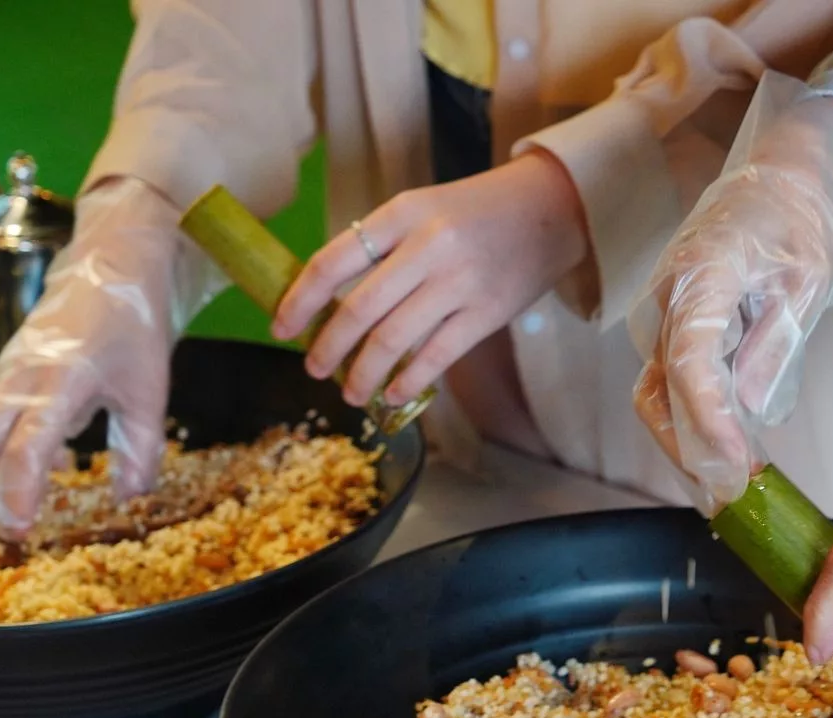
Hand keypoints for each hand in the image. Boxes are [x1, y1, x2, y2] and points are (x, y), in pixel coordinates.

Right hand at [0, 178, 207, 539]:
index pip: (27, 445)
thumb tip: (130, 499)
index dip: (20, 491)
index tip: (23, 527)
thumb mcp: (149, 390)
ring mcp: (10, 372)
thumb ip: (141, 447)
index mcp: (60, 379)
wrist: (114, 265)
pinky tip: (29, 480)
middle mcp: (23, 375)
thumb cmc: (133, 325)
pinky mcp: (10, 374)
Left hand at [272, 150, 587, 406]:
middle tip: (313, 368)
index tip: (280, 327)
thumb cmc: (477, 212)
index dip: (300, 300)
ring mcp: (459, 282)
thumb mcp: (423, 210)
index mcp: (402, 213)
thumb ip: (383, 247)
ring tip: (349, 393)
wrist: (552, 208)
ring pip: (392, 340)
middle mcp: (428, 247)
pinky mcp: (487, 313)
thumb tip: (330, 302)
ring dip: (363, 375)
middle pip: (358, 310)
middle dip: (327, 348)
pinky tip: (392, 394)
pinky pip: (436, 356)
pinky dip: (407, 381)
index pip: (333, 262)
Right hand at [630, 95, 832, 512]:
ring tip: (730, 489)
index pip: (690, 363)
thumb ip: (774, 343)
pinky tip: (724, 456)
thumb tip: (749, 407)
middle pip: (657, 392)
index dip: (709, 421)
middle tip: (732, 498)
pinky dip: (691, 425)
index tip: (737, 463)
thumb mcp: (805, 279)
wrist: (777, 182)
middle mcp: (666, 299)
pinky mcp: (670, 329)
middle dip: (689, 451)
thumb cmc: (797, 222)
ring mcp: (662, 316)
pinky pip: (669, 386)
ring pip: (655, 397)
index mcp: (700, 276)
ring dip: (686, 446)